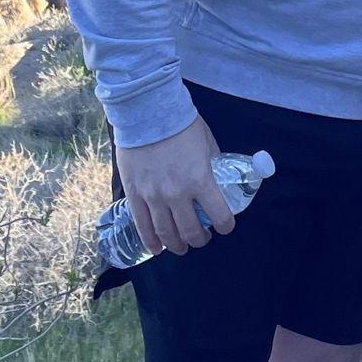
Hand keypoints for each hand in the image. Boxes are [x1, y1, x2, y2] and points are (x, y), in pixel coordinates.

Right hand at [115, 113, 231, 256]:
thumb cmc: (181, 124)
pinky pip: (142, 224)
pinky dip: (150, 240)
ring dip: (176, 244)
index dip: (226, 225)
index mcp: (201, 181)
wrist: (148, 112)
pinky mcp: (135, 194)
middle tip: (202, 238)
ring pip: (166, 233)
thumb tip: (217, 175)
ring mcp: (154, 196)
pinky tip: (156, 248)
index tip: (225, 226)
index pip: (220, 216)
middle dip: (200, 239)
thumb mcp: (208, 142)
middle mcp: (178, 194)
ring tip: (180, 247)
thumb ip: (212, 163)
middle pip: (191, 231)